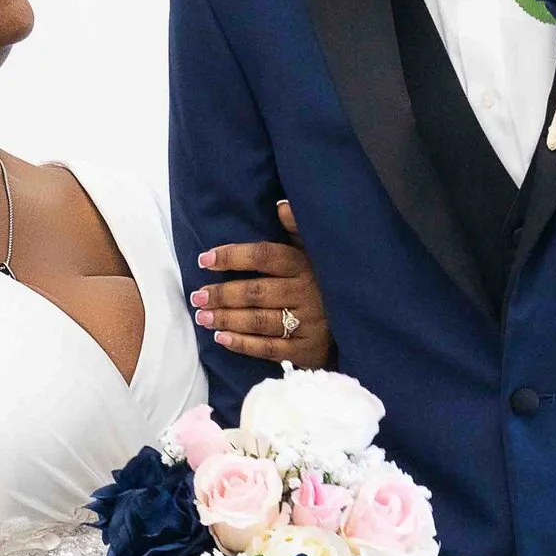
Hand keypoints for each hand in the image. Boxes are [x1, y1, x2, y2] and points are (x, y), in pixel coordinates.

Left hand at [191, 201, 333, 367]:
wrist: (357, 321)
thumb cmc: (323, 283)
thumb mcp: (315, 252)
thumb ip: (297, 229)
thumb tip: (281, 205)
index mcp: (305, 266)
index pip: (265, 256)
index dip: (233, 256)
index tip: (204, 259)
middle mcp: (307, 294)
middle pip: (256, 292)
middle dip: (223, 294)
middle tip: (198, 295)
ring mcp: (308, 324)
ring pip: (260, 321)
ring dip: (227, 319)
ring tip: (203, 316)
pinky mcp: (307, 350)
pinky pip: (269, 349)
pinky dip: (243, 344)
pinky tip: (221, 338)